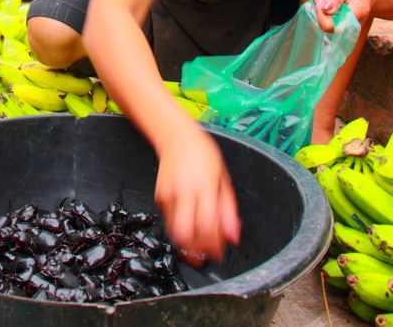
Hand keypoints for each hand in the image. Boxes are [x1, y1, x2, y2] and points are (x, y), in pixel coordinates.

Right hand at [154, 125, 239, 264]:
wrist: (176, 138)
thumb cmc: (203, 155)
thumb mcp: (224, 180)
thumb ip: (229, 210)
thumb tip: (233, 236)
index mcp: (203, 188)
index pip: (206, 226)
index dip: (213, 245)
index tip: (220, 252)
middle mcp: (183, 193)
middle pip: (185, 235)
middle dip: (196, 252)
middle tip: (206, 255)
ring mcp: (168, 196)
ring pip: (174, 233)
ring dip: (187, 245)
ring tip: (199, 246)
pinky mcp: (159, 199)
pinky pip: (169, 223)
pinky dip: (180, 230)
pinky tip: (190, 226)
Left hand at [313, 0, 374, 32]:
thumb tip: (325, 9)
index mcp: (360, 11)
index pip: (339, 23)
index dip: (324, 16)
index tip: (318, 0)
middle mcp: (355, 24)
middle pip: (330, 28)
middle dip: (320, 14)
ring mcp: (348, 28)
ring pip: (327, 27)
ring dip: (320, 14)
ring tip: (321, 1)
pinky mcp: (342, 28)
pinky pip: (328, 25)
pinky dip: (322, 16)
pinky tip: (324, 6)